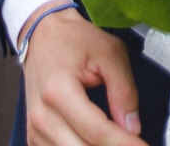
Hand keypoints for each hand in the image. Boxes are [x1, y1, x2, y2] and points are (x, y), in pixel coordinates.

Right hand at [20, 3, 143, 144]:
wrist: (42, 35)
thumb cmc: (72, 39)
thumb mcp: (109, 52)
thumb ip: (124, 89)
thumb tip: (132, 125)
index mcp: (58, 90)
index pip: (96, 131)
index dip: (124, 143)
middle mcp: (42, 115)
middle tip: (135, 144)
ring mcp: (34, 129)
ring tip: (118, 141)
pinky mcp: (34, 137)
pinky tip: (98, 143)